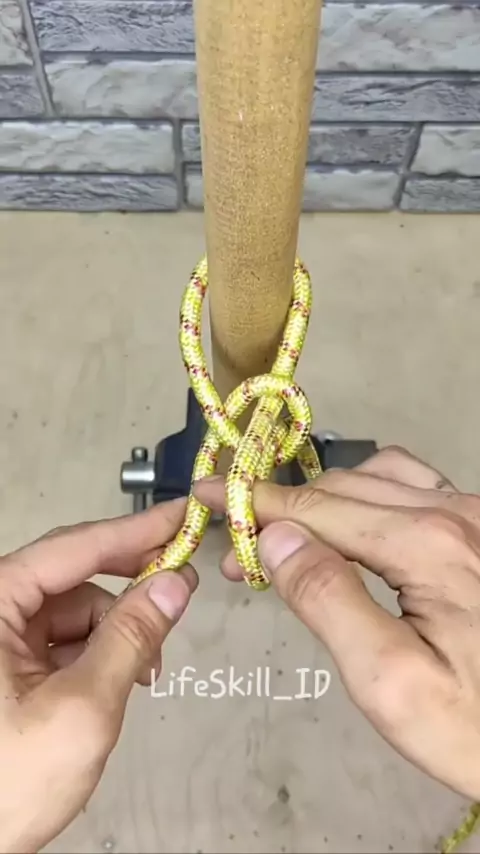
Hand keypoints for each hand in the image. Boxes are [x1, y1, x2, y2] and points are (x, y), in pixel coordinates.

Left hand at [0, 499, 196, 853]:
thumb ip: (132, 637)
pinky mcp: (7, 665)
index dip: (135, 529)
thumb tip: (177, 581)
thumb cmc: (10, 781)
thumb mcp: (83, 708)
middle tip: (181, 592)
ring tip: (146, 671)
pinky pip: (63, 639)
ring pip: (74, 611)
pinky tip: (121, 679)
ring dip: (117, 632)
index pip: (73, 547)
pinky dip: (98, 653)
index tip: (185, 515)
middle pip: (74, 578)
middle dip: (129, 592)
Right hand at [196, 448, 479, 800]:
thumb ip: (329, 602)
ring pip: (375, 477)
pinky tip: (352, 520)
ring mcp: (472, 512)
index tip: (206, 495)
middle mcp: (452, 511)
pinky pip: (410, 482)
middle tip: (240, 553)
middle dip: (280, 511)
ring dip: (322, 499)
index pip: (317, 509)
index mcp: (427, 546)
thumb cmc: (472, 725)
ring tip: (287, 538)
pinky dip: (365, 491)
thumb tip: (276, 538)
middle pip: (341, 490)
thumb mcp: (390, 682)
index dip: (256, 502)